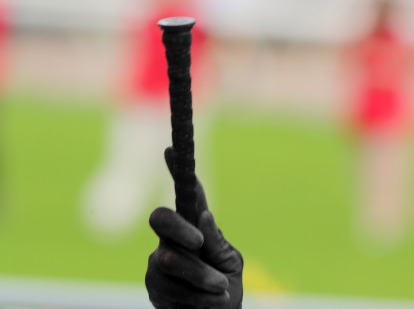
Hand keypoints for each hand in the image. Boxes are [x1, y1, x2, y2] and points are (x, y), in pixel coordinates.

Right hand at [145, 148, 242, 307]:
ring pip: (170, 258)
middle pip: (161, 218)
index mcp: (196, 227)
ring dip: (201, 276)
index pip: (186, 196)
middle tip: (198, 243)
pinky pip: (168, 285)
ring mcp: (159, 260)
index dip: (176, 171)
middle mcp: (173, 239)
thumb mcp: (230, 261)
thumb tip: (204, 214)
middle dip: (179, 228)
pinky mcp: (153, 285)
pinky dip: (193, 295)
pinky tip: (205, 301)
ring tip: (219, 288)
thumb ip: (216, 242)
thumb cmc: (226, 286)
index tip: (170, 149)